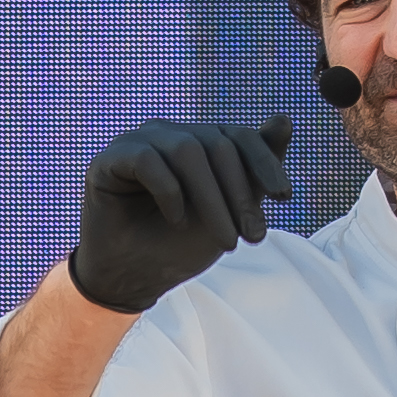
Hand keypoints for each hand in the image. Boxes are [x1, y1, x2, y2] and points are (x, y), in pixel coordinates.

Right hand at [68, 108, 293, 319]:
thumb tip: (285, 117)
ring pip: (186, 151)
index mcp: (197, 141)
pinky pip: (148, 160)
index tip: (284, 196)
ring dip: (211, 200)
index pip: (238, 137)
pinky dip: (168, 192)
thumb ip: (255, 171)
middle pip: (216, 145)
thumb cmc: (178, 245)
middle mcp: (169, 134)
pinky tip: (176, 220)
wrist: (131, 278)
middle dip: (239, 194)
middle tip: (253, 237)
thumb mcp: (230, 212)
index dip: (264, 163)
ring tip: (224, 241)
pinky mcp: (110, 158)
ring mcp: (138, 142)